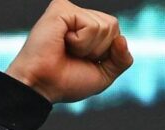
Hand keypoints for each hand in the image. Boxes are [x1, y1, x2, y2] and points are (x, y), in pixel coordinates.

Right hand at [5, 0, 133, 102]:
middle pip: (113, 26)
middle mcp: (80, 18)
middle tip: (75, 56)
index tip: (84, 62)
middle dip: (100, 50)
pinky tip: (64, 42)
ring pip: (104, 26)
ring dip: (89, 48)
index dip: (107, 54)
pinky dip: (81, 42)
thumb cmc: (67, 82)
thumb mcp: (104, 75)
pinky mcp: (61, 8)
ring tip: (68, 50)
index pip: (116, 34)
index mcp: (89, 30)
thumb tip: (122, 38)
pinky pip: (91, 25)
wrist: (43, 86)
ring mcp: (70, 12)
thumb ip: (122, 60)